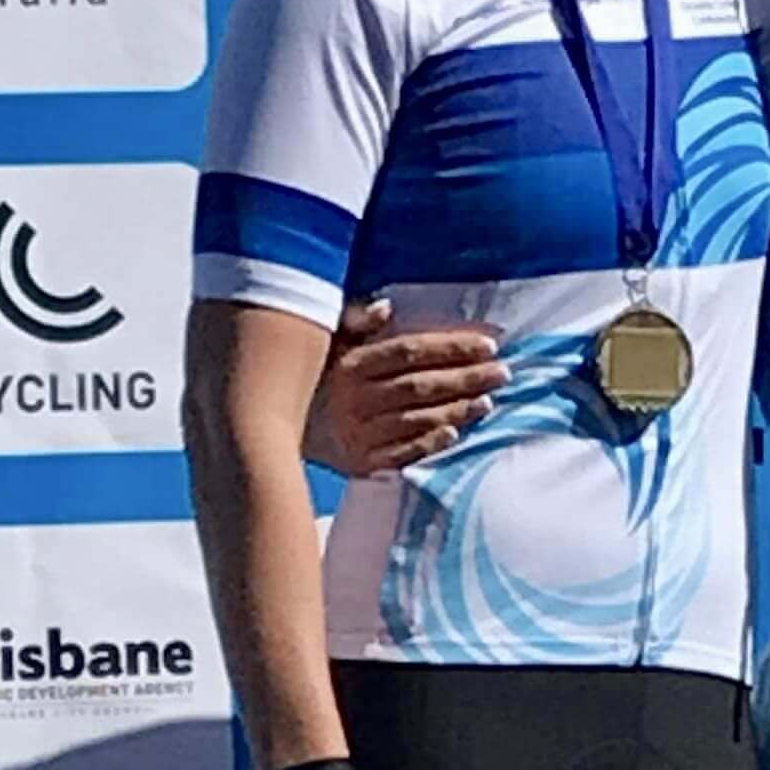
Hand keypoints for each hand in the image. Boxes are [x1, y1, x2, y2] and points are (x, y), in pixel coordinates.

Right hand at [304, 294, 505, 477]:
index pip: (410, 351)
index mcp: (351, 363)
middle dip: (466, 378)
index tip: (488, 344)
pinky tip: (455, 434)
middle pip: (421, 385)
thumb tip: (388, 307)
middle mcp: (357, 398)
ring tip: (489, 401)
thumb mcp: (322, 340)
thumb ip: (354, 320)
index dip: (451, 347)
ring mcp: (359, 432)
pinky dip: (428, 444)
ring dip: (456, 410)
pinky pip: (401, 454)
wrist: (266, 428)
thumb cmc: (307, 376)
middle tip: (503, 372)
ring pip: (416, 419)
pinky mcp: (359, 462)